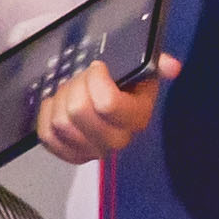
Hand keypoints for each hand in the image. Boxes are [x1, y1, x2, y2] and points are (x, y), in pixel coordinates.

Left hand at [35, 60, 163, 167]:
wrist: (108, 103)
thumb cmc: (123, 85)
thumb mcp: (141, 70)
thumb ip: (156, 64)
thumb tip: (172, 66)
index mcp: (138, 117)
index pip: (107, 103)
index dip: (95, 79)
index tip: (97, 67)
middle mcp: (118, 139)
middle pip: (79, 111)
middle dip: (75, 86)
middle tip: (81, 78)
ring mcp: (93, 151)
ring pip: (61, 122)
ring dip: (60, 99)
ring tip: (70, 91)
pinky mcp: (71, 155)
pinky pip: (47, 136)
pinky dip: (46, 116)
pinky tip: (57, 106)